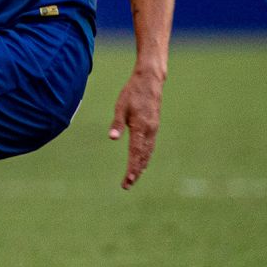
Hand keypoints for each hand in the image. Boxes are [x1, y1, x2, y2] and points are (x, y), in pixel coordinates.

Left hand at [109, 67, 163, 189]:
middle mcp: (150, 131)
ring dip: (141, 166)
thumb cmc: (132, 93)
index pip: (135, 153)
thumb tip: (112, 138)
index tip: (127, 181)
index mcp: (140, 127)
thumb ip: (116, 123)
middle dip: (135, 171)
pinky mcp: (154, 126)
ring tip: (134, 178)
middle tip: (127, 185)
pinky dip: (146, 156)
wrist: (149, 81)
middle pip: (143, 156)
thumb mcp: (120, 107)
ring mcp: (154, 129)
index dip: (131, 168)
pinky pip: (150, 146)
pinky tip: (142, 162)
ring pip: (148, 152)